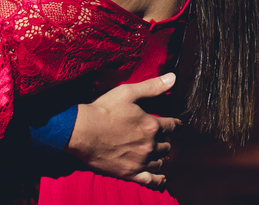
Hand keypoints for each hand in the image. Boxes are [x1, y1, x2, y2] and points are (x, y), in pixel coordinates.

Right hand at [67, 73, 181, 188]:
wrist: (82, 131)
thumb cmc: (104, 109)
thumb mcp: (129, 92)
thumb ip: (153, 86)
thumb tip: (173, 77)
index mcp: (151, 125)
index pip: (172, 126)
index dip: (175, 124)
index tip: (177, 124)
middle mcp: (149, 144)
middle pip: (167, 145)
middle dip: (166, 141)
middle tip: (163, 139)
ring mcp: (140, 160)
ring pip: (160, 162)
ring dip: (162, 157)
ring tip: (160, 154)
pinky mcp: (129, 173)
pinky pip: (149, 180)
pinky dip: (158, 180)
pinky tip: (162, 178)